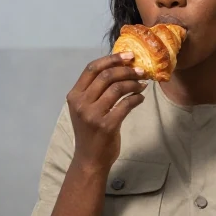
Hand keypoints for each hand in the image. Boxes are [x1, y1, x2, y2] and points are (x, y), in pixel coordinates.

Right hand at [66, 52, 147, 171]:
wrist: (90, 159)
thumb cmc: (90, 132)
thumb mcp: (85, 109)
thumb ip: (95, 90)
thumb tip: (120, 68)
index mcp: (74, 96)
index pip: (92, 68)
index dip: (111, 59)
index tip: (128, 56)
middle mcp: (81, 103)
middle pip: (106, 75)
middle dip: (127, 70)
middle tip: (141, 70)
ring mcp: (93, 115)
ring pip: (117, 88)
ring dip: (133, 83)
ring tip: (142, 84)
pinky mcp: (106, 125)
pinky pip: (126, 104)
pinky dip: (136, 99)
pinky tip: (140, 98)